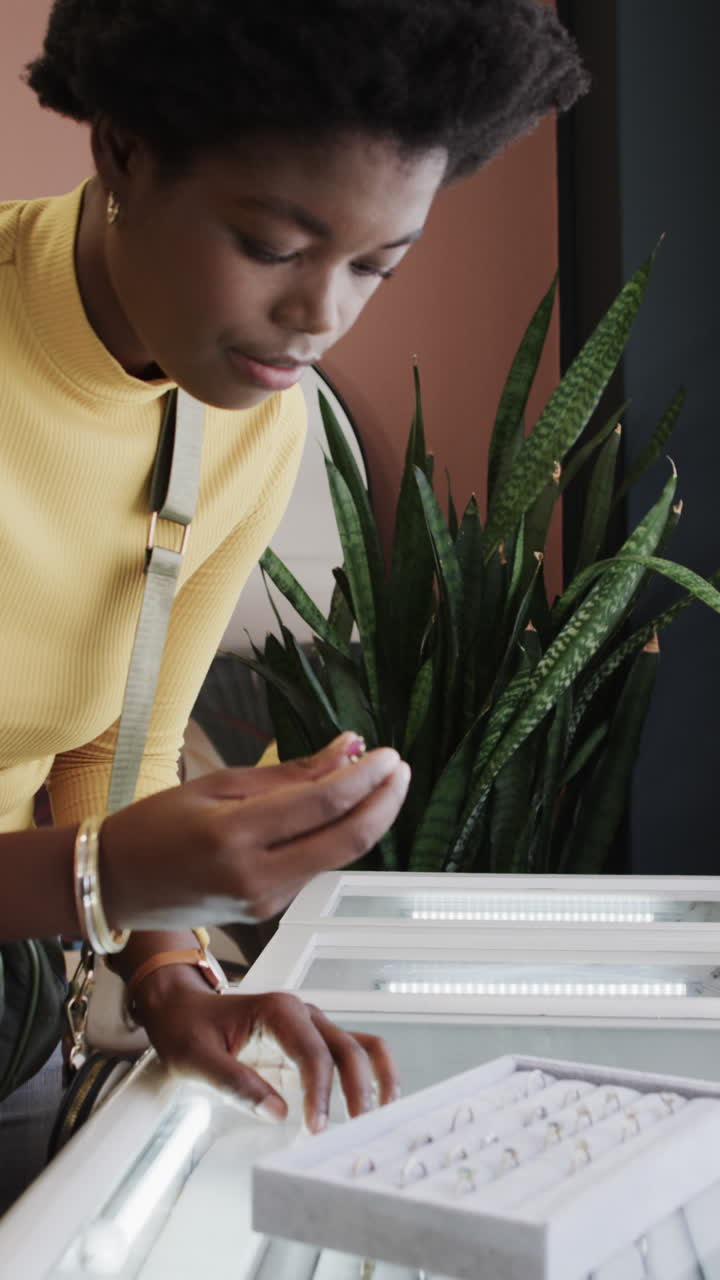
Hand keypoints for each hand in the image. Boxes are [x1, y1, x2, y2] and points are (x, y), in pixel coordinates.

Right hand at [101, 732, 410, 930]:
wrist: (116, 884)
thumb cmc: (156, 825)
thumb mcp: (219, 784)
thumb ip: (290, 773)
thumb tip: (349, 747)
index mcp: (235, 837)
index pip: (324, 806)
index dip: (366, 778)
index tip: (389, 754)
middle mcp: (256, 878)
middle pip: (346, 841)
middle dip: (384, 802)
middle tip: (399, 768)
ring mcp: (265, 903)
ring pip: (336, 857)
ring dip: (366, 818)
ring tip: (378, 779)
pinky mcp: (268, 912)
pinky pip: (315, 867)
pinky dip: (337, 836)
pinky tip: (343, 810)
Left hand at [133, 965, 398, 1132]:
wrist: (182, 1009)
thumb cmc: (188, 1029)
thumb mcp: (197, 1058)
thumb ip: (235, 1084)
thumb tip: (278, 1112)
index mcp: (277, 1011)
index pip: (313, 1052)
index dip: (320, 1092)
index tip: (317, 1128)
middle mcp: (303, 1014)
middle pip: (347, 1048)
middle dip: (357, 1088)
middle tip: (356, 1129)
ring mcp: (312, 1026)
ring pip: (359, 1046)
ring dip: (376, 1078)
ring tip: (380, 1114)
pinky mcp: (313, 1042)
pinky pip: (353, 1051)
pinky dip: (371, 1073)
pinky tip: (373, 1101)